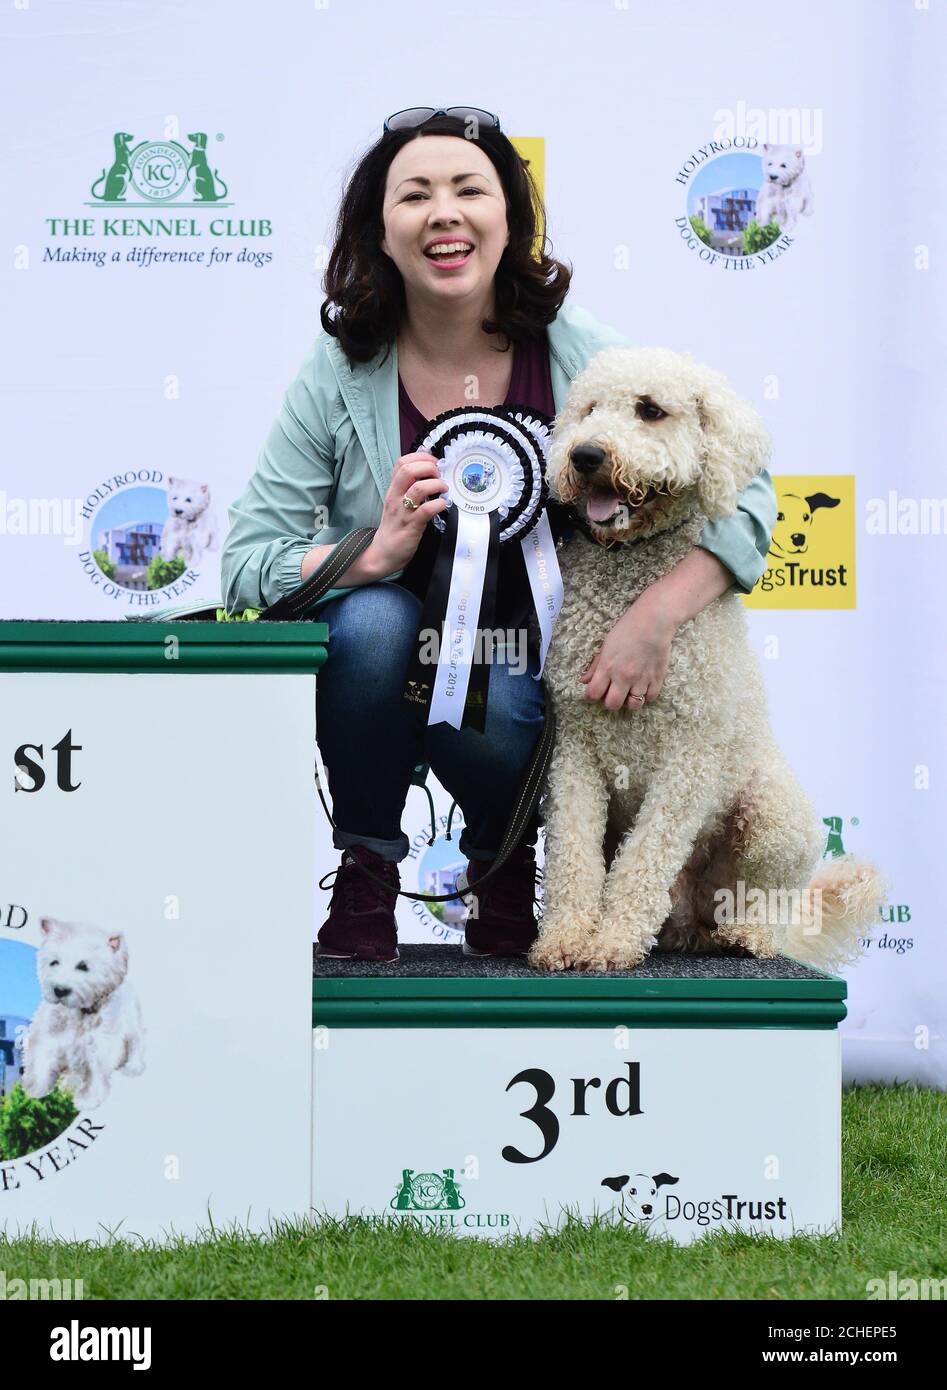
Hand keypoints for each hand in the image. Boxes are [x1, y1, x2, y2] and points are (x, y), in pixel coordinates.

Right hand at [368, 452, 448, 576]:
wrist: (383, 554)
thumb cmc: (394, 528)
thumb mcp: (397, 502)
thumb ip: (409, 488)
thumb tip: (427, 474)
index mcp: (393, 490)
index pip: (402, 462)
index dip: (421, 457)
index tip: (433, 462)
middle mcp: (396, 497)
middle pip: (408, 470)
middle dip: (428, 467)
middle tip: (439, 475)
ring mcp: (403, 511)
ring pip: (418, 488)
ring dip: (436, 485)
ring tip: (443, 489)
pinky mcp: (411, 526)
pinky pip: (426, 510)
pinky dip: (438, 504)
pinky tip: (442, 505)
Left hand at [579, 602, 675, 711]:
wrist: (653, 622)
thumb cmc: (627, 629)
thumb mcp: (606, 645)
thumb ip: (595, 666)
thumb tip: (584, 681)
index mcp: (607, 667)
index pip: (593, 694)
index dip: (592, 696)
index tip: (595, 692)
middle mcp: (623, 677)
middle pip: (612, 705)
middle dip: (610, 702)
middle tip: (612, 694)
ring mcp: (641, 680)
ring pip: (633, 705)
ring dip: (629, 701)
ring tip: (629, 692)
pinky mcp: (657, 679)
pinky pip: (650, 698)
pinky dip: (646, 695)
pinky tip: (643, 687)